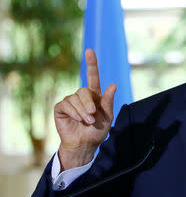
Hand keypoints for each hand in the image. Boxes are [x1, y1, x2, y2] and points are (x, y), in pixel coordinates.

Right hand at [54, 49, 116, 170]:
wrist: (85, 145)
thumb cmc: (97, 131)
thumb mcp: (107, 117)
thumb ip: (109, 102)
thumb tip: (113, 85)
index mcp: (95, 96)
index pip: (93, 76)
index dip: (91, 63)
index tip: (89, 51)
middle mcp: (82, 96)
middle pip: (84, 90)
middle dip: (89, 104)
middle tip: (92, 117)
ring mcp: (70, 101)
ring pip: (75, 98)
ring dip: (82, 112)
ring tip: (87, 122)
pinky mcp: (61, 108)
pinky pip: (66, 105)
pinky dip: (73, 112)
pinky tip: (77, 120)